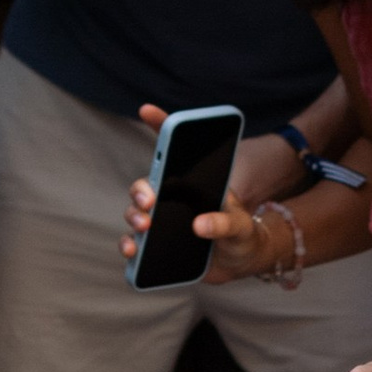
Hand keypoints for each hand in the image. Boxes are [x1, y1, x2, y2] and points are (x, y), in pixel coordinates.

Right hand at [120, 103, 268, 281]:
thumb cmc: (242, 235)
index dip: (160, 126)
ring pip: (134, 213)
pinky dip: (129, 247)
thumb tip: (199, 225)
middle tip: (149, 203)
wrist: (241, 263)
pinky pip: (135, 244)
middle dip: (141, 191)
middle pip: (145, 186)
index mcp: (192, 184)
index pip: (174, 151)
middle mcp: (171, 200)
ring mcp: (161, 223)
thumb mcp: (241, 226)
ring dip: (133, 217)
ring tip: (143, 228)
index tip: (147, 108)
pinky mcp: (156, 247)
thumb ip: (225, 222)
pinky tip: (132, 253)